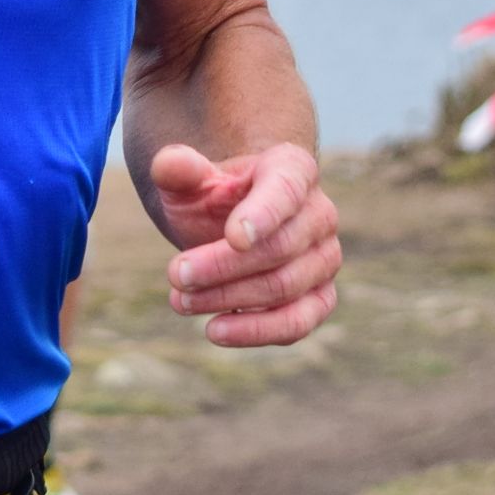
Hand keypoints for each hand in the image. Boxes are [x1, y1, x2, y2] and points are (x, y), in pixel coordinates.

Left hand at [149, 141, 341, 347]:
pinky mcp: (319, 299)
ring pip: (285, 288)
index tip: (233, 237)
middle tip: (175, 274)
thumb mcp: (189, 179)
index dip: (264, 215)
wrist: (233, 225)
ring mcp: (324, 259)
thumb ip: (177, 168)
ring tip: (181, 301)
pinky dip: (256, 331)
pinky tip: (214, 329)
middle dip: (222, 266)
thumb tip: (170, 163)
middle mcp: (319, 214)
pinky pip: (297, 322)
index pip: (286, 190)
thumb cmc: (213, 197)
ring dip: (228, 299)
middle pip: (279, 248)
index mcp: (293, 170)